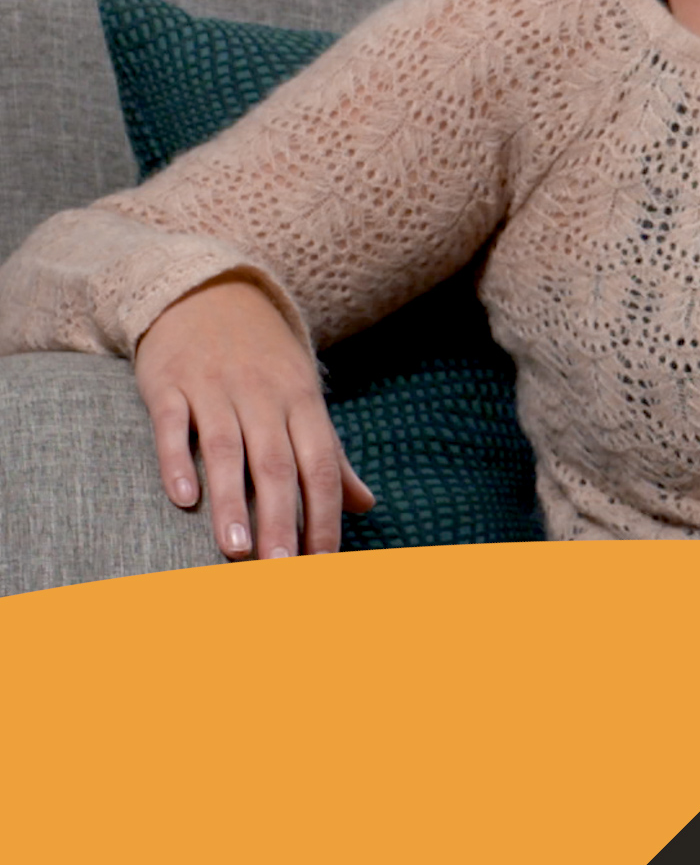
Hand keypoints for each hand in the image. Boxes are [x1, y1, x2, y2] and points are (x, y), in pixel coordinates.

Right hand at [132, 278, 374, 558]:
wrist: (205, 293)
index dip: (324, 514)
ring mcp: (214, 388)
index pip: (321, 466)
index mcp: (303, 402)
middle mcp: (262, 396)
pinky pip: (173, 424)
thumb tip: (366, 504)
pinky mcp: (168, 383)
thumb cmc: (262, 360)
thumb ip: (331, 454)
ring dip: (233, 501)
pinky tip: (183, 498)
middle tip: (282, 571)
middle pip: (277, 465)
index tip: (322, 562)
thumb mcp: (304, 398)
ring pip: (228, 449)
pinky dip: (178, 460)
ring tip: (236, 549)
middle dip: (283, 519)